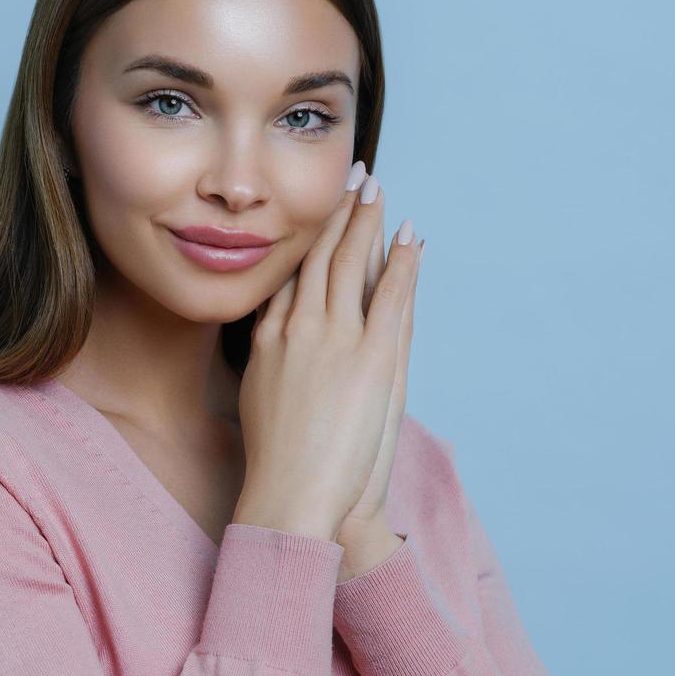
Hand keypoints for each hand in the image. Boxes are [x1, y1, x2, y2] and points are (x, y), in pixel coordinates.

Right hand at [233, 165, 422, 542]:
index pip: (288, 275)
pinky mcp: (373, 355)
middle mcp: (298, 327)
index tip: (313, 212)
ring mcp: (334, 337)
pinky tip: (410, 235)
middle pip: (317, 257)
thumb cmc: (281, 466)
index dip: (303, 239)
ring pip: (350, 263)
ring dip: (365, 222)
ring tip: (375, 189)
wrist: (294, 497)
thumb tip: (282, 350)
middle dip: (334, 214)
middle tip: (348, 179)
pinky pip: (390, 294)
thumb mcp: (264, 403)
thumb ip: (274, 365)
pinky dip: (402, 262)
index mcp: (267, 339)